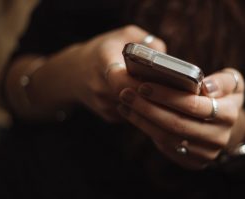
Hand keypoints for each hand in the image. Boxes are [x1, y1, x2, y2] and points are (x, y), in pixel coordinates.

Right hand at [12, 25, 165, 120]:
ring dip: (150, 102)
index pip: (120, 79)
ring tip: (166, 93)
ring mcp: (103, 105)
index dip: (140, 83)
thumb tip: (167, 58)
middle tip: (171, 88)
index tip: (156, 79)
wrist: (73, 73)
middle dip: (152, 93)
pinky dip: (143, 107)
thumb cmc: (104, 50)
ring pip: (135, 108)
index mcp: (102, 62)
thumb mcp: (124, 35)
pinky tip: (151, 98)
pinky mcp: (109, 116)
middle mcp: (100, 86)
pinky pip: (133, 114)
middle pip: (132, 96)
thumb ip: (147, 42)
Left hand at [117, 68, 244, 169]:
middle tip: (126, 93)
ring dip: (142, 119)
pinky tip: (133, 115)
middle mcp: (219, 137)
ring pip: (167, 137)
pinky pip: (165, 147)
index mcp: (229, 114)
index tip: (143, 85)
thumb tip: (206, 87)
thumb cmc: (222, 96)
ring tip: (125, 103)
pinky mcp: (193, 162)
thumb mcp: (232, 82)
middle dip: (147, 108)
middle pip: (176, 124)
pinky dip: (146, 129)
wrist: (223, 125)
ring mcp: (205, 153)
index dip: (166, 96)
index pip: (193, 105)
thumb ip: (223, 81)